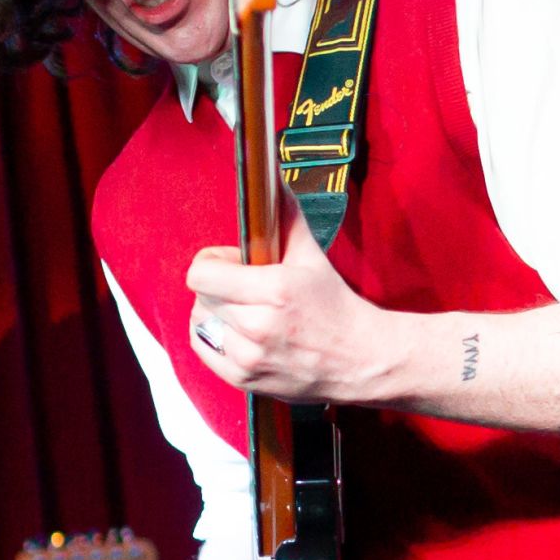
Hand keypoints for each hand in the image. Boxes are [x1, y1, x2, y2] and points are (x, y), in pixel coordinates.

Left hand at [183, 218, 410, 405]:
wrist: (360, 361)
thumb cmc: (336, 307)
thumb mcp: (313, 258)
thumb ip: (287, 218)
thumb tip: (272, 180)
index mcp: (274, 290)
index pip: (202, 274)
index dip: (212, 263)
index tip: (232, 263)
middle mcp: (258, 325)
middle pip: (202, 297)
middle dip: (218, 287)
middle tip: (245, 288)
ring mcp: (250, 357)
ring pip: (200, 323)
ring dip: (214, 314)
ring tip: (242, 312)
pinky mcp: (245, 379)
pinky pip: (204, 349)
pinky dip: (214, 338)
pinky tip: (238, 334)